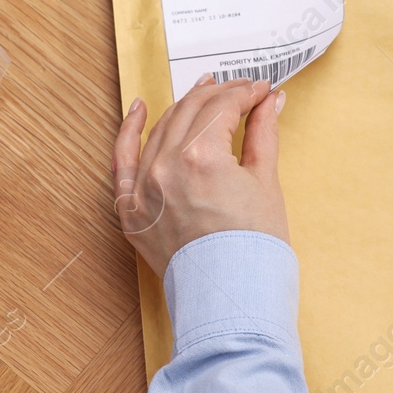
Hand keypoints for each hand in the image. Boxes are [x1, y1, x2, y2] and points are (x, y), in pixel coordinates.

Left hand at [113, 75, 288, 276]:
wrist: (233, 301)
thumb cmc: (254, 249)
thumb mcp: (266, 183)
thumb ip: (263, 133)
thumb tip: (271, 101)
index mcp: (200, 156)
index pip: (223, 106)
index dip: (247, 93)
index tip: (263, 91)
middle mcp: (164, 166)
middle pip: (192, 111)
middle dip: (220, 94)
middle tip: (243, 91)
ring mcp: (143, 188)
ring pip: (162, 129)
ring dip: (185, 106)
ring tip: (205, 91)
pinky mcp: (131, 210)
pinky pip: (121, 162)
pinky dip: (129, 131)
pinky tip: (139, 108)